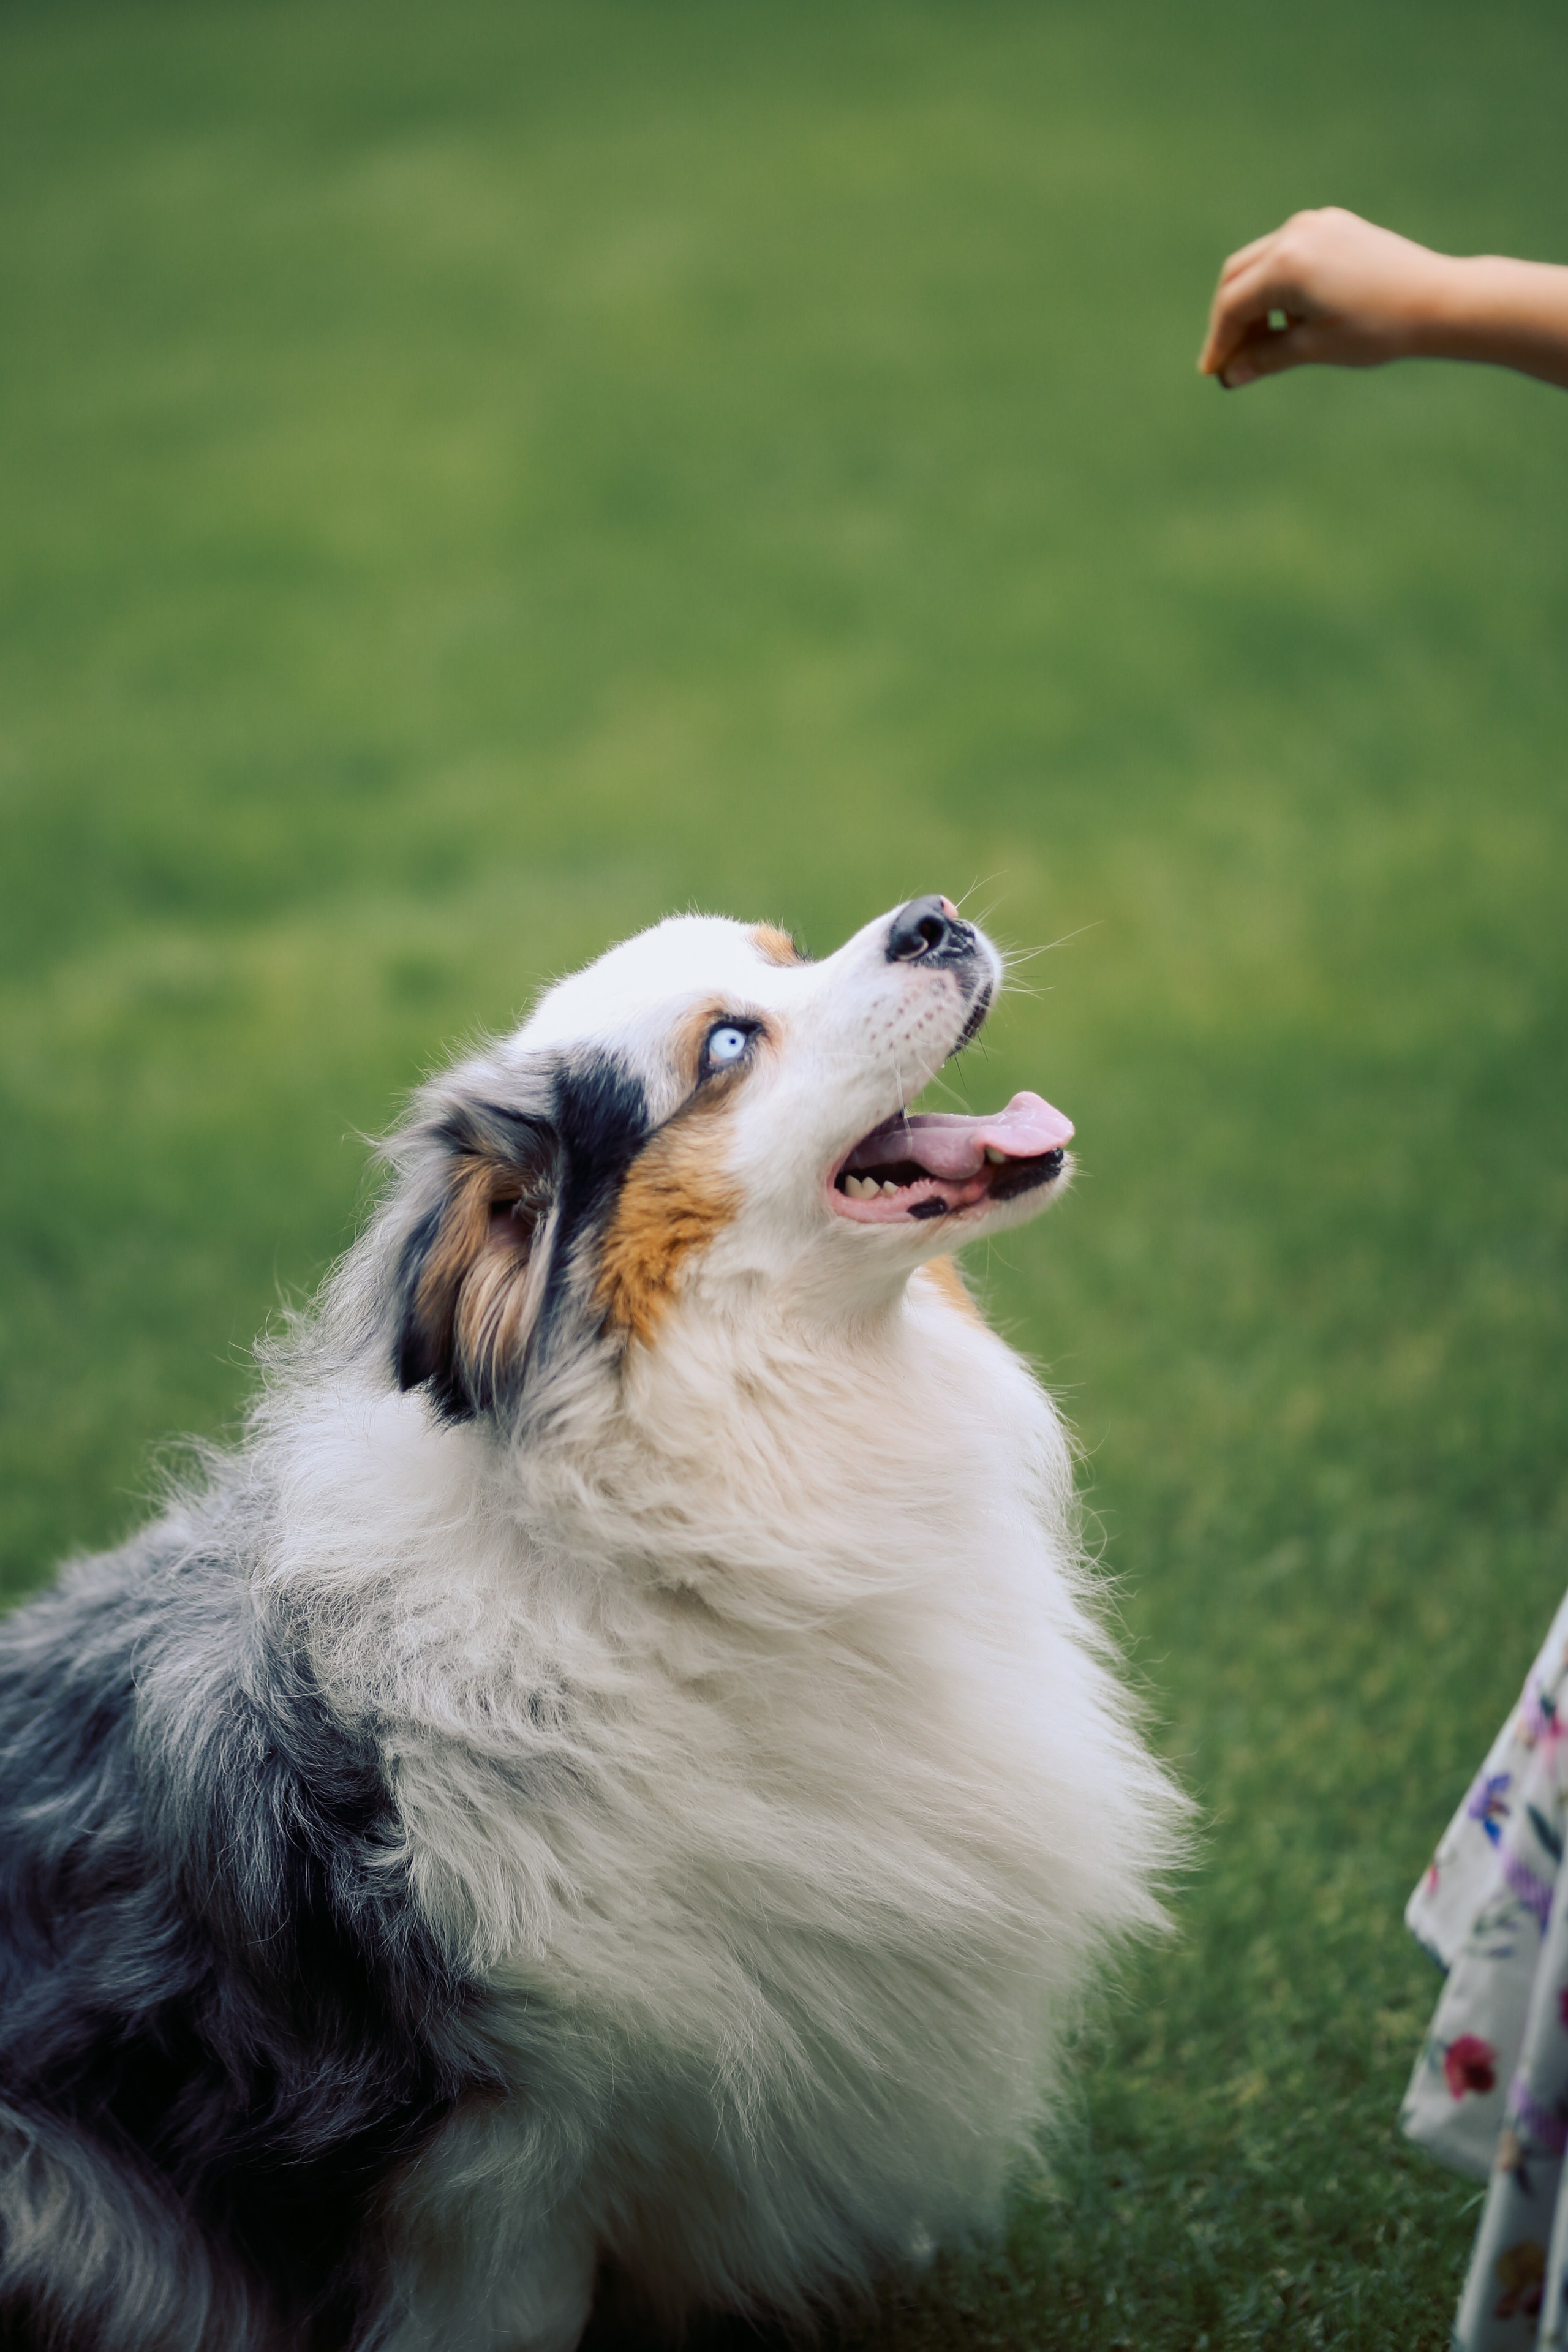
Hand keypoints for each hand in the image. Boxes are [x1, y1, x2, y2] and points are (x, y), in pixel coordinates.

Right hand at [1198, 207, 1454, 387]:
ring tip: (1268, 343)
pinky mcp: (1334, 225)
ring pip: (1262, 263)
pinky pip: (1290, 253)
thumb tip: (1229, 375)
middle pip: (1238, 276)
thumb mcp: (1315, 348)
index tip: (1214, 372)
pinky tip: (1295, 317)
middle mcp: (1296, 234)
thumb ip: (1266, 358)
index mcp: (1287, 264)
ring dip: (1255, 302)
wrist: (1439, 300)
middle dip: (1230, 319)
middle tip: (1231, 358)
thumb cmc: (1379, 328)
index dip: (1219, 342)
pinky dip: (1281, 285)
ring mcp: (1316, 223)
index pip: (1232, 305)